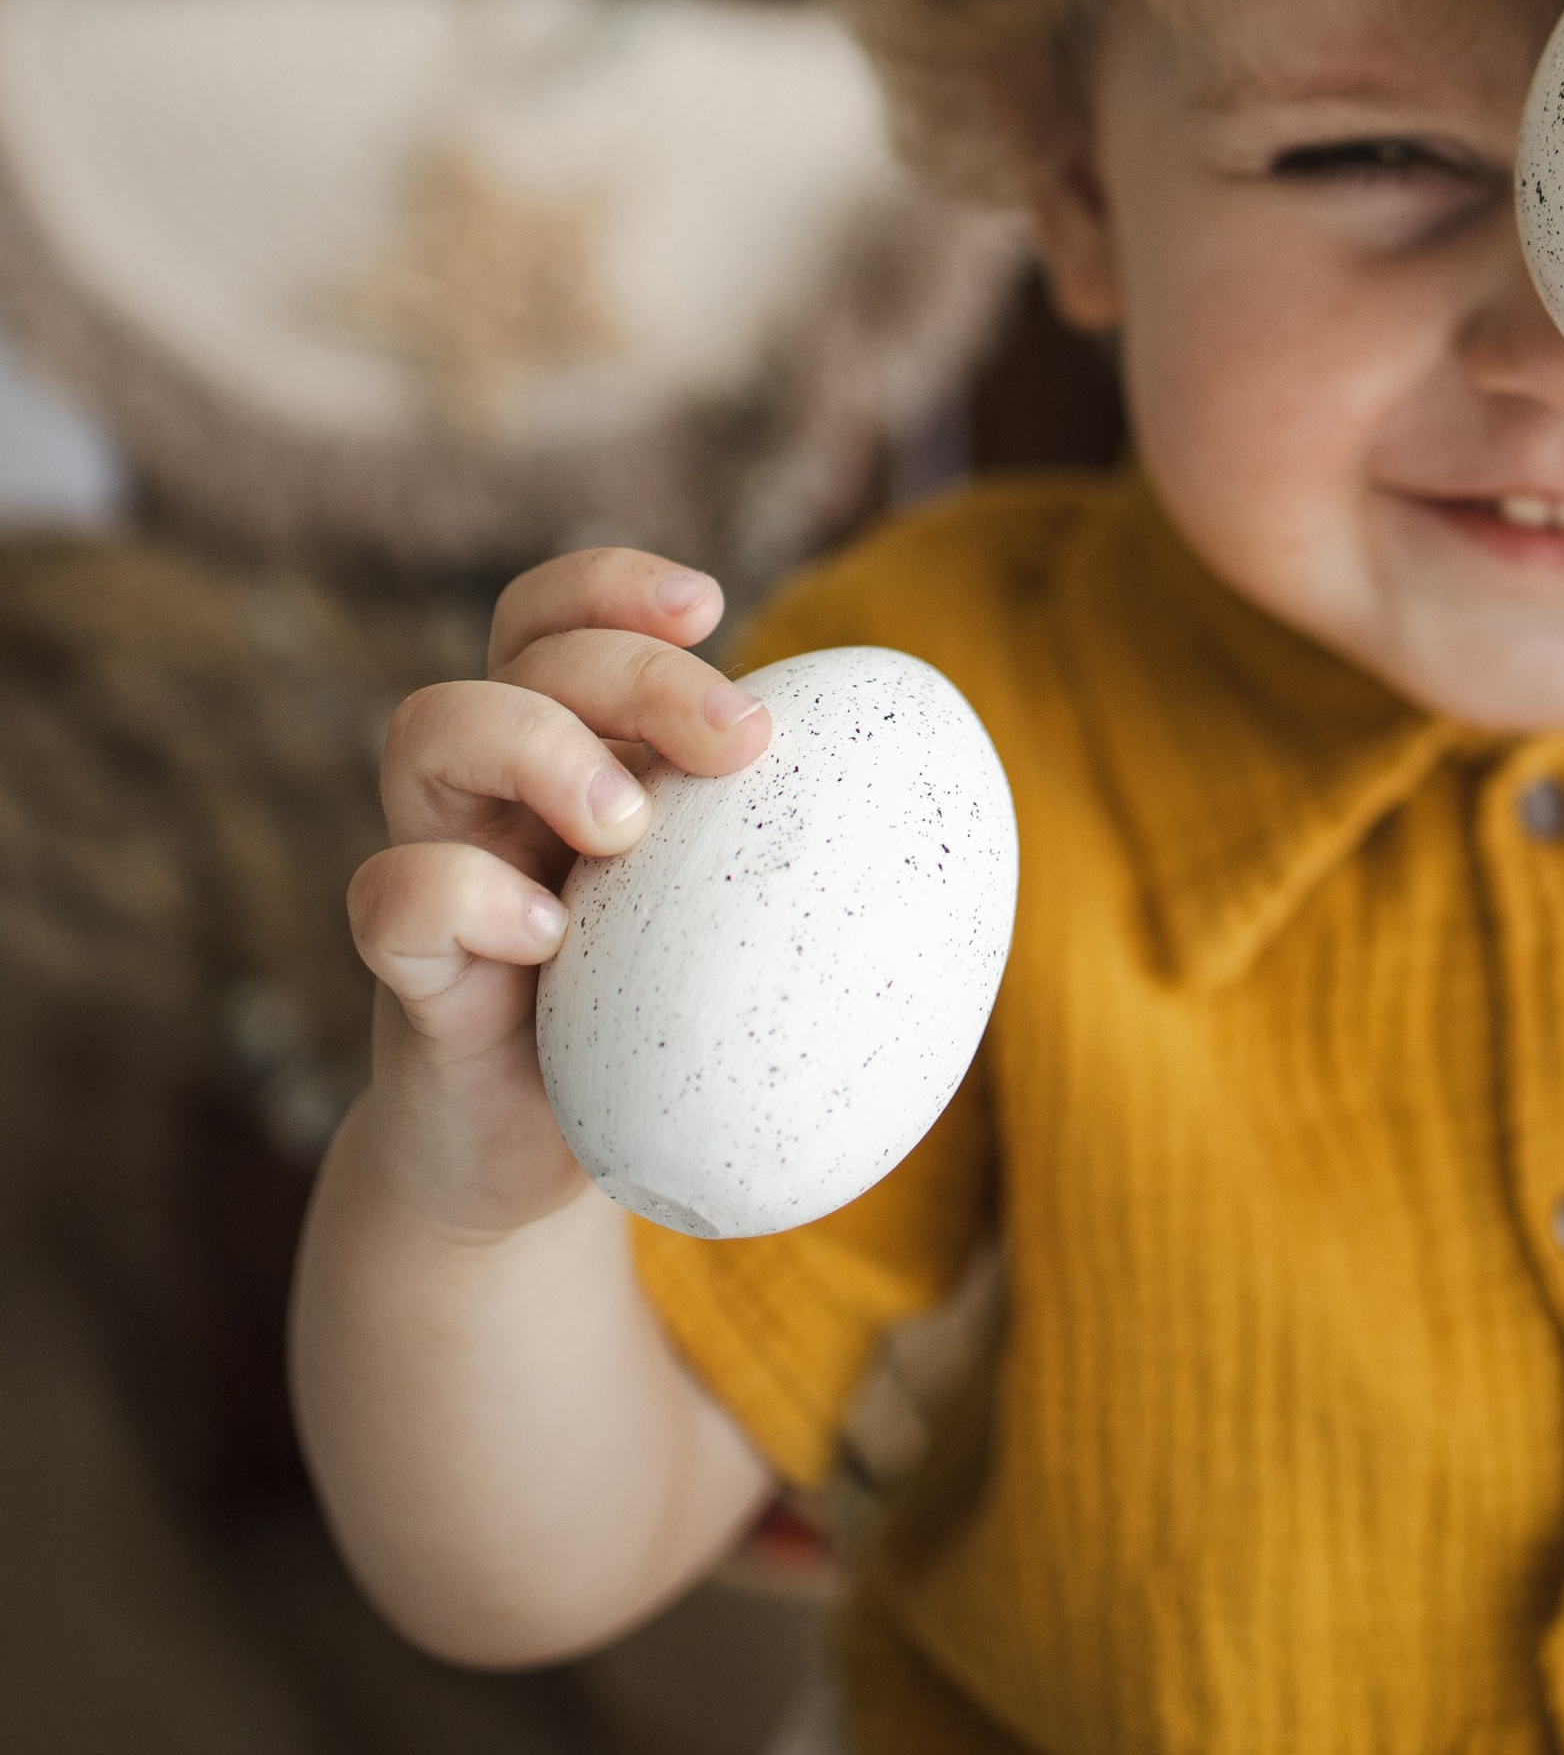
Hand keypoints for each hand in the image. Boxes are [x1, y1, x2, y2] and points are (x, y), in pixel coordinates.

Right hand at [346, 549, 772, 1235]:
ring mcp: (441, 870)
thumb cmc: (655, 1030)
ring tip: (627, 825)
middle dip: (633, 669)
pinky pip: (390, 896)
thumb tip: (982, 852)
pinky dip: (466, 895)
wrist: (528, 1170)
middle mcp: (489, 790)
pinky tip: (549, 942)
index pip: (555, 615)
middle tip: (738, 741)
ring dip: (538, 747)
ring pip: (425, 730)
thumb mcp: (741, 934)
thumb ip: (817, 877)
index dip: (615, 584)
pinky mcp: (408, 978)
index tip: (712, 608)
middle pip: (520, 652)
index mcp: (564, 751)